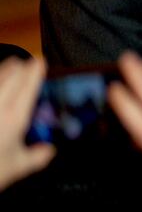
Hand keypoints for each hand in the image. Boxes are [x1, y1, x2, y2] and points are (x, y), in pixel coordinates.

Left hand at [0, 57, 55, 190]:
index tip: (41, 61)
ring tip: (11, 66)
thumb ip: (36, 157)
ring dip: (5, 69)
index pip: (28, 86)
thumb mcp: (17, 167)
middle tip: (27, 64)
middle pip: (11, 75)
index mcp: (13, 118)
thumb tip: (49, 151)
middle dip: (20, 66)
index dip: (36, 71)